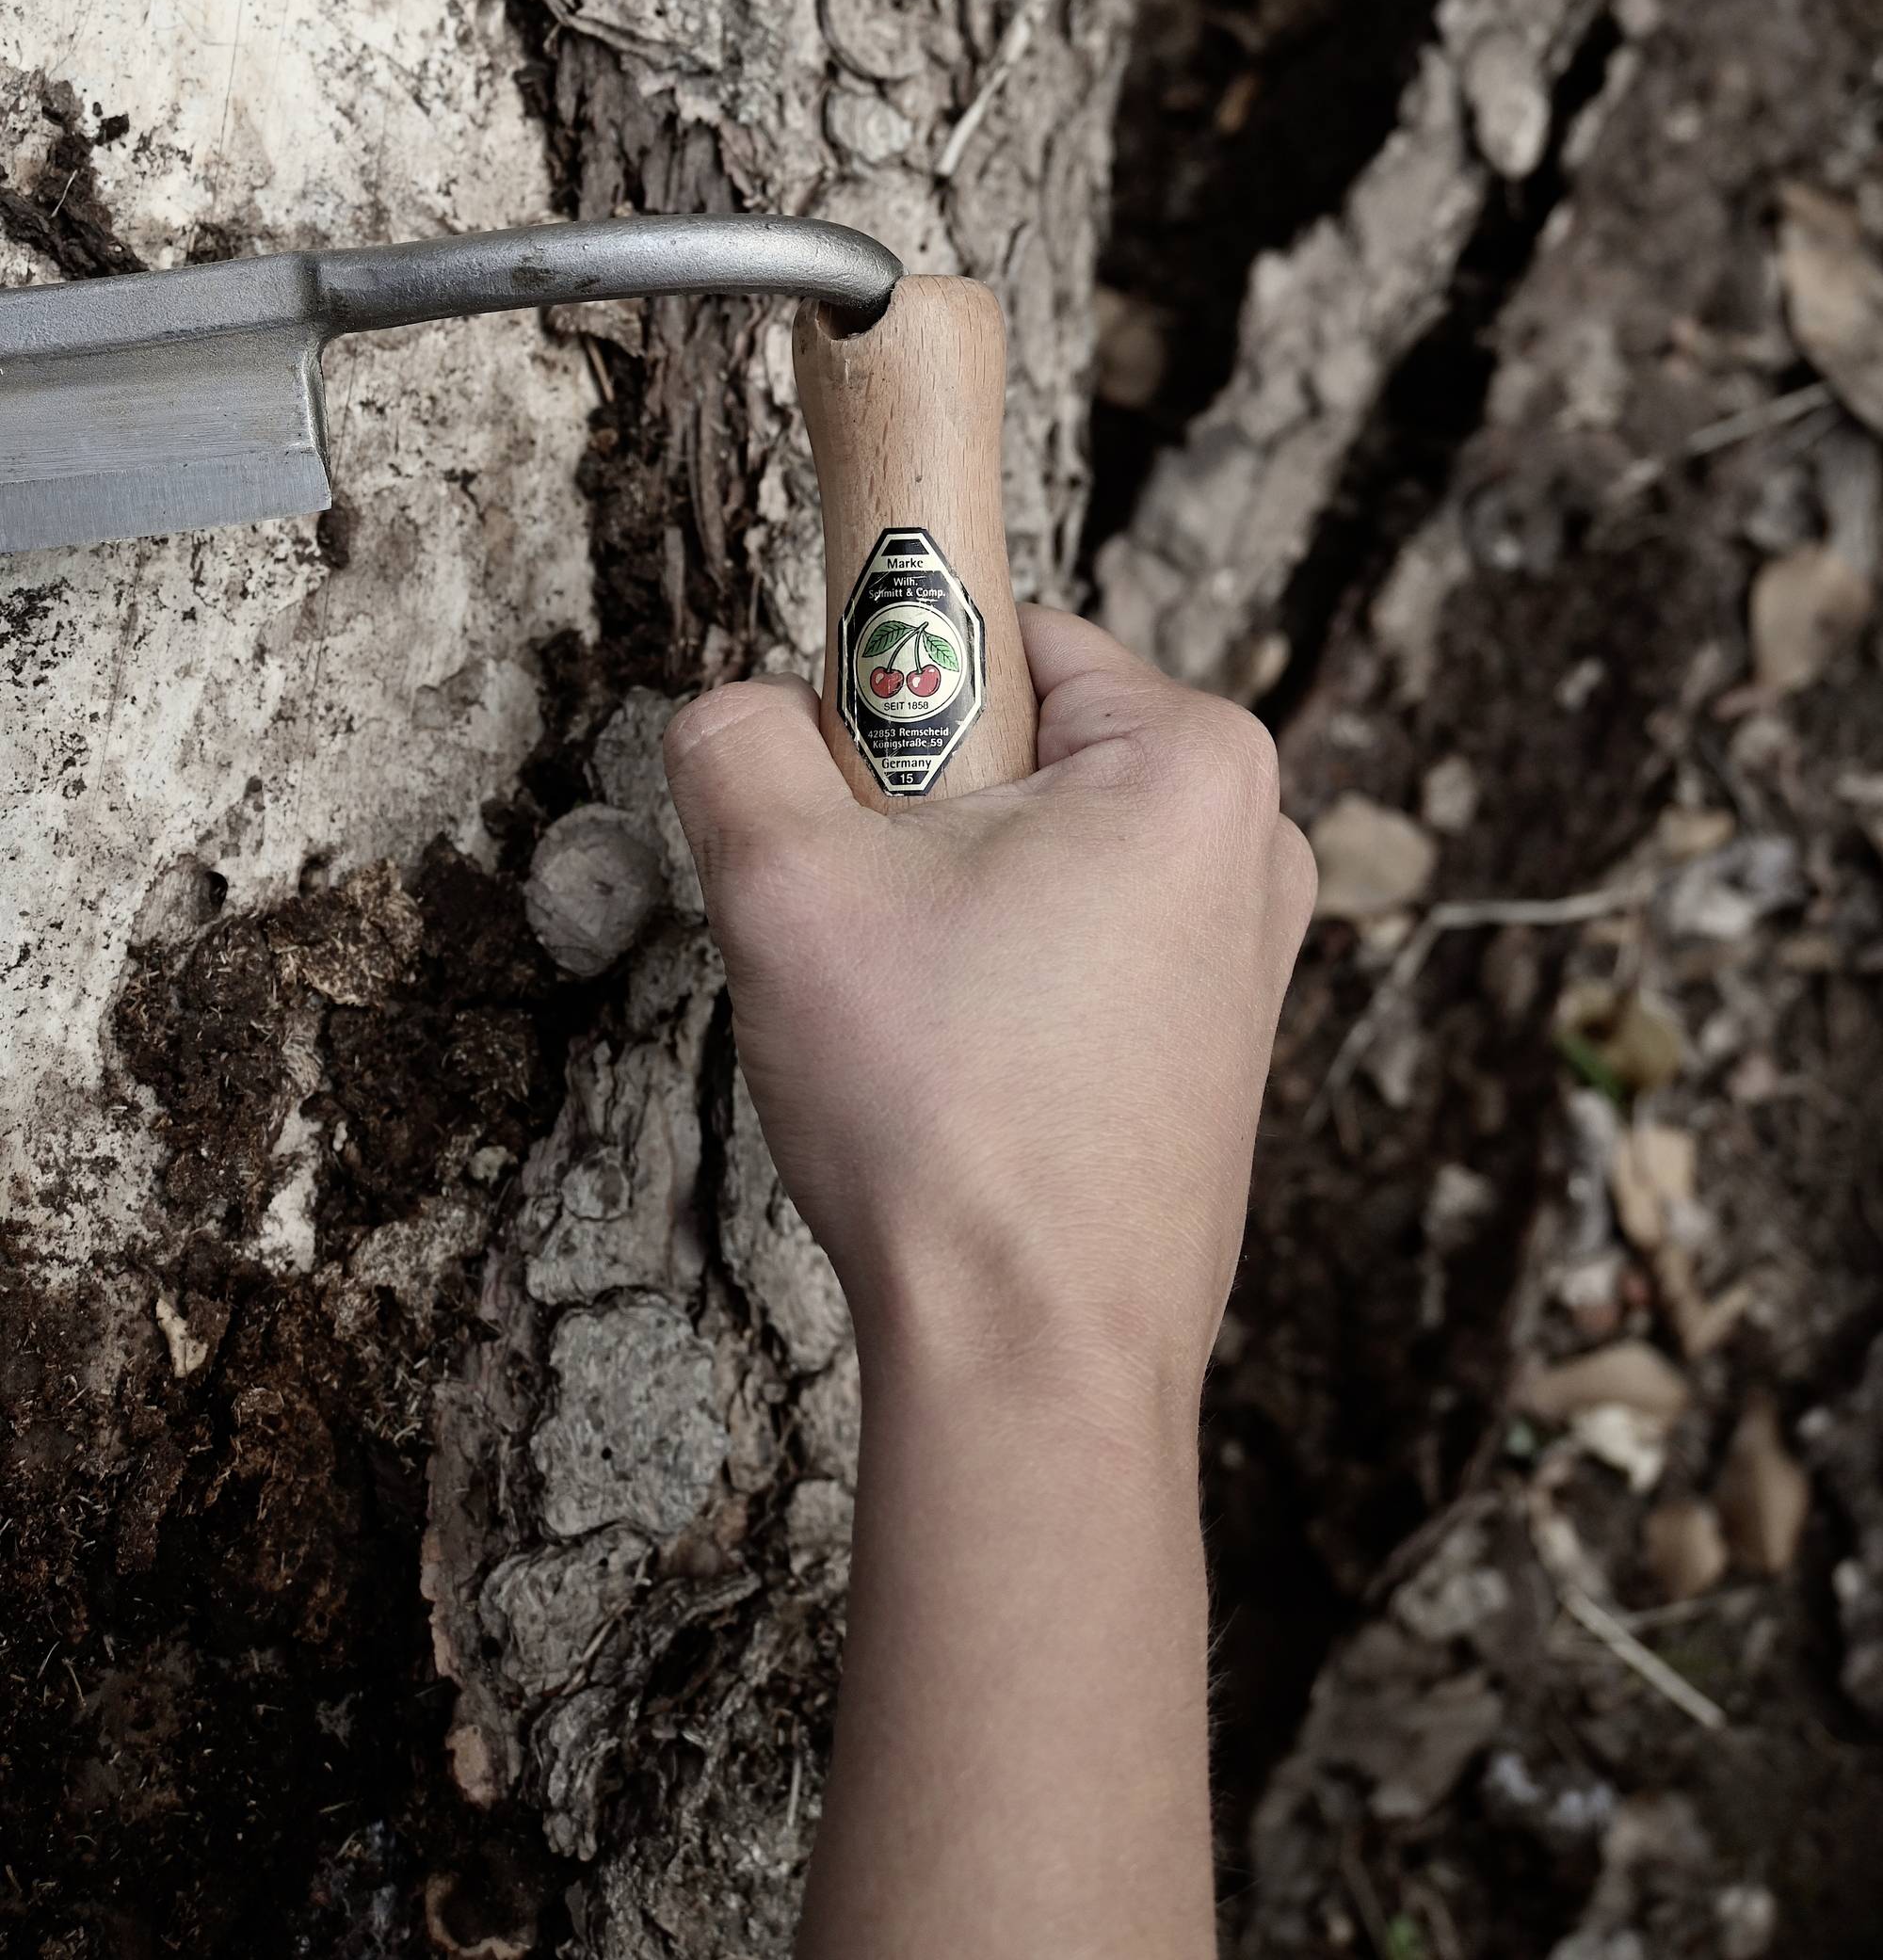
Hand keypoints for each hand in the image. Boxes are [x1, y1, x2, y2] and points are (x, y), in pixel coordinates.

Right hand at [663, 605, 1314, 1405]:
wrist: (1034, 1356)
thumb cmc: (950, 1117)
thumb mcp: (787, 884)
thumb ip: (737, 745)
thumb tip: (732, 714)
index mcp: (1194, 758)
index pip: (1000, 637)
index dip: (885, 710)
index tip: (847, 809)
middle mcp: (1254, 842)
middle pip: (1017, 750)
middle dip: (913, 822)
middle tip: (873, 936)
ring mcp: (1247, 954)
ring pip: (1035, 858)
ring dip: (946, 913)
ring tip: (916, 1022)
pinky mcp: (1216, 1047)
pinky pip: (1073, 950)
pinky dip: (1000, 986)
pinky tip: (961, 1077)